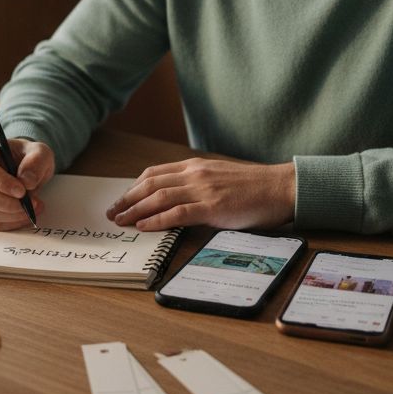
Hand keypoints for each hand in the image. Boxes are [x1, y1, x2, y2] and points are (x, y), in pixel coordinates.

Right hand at [0, 137, 55, 230]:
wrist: (25, 169)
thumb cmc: (28, 157)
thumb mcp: (40, 152)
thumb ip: (37, 162)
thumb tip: (27, 182)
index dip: (0, 181)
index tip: (21, 190)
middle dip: (8, 203)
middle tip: (32, 202)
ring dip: (12, 214)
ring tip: (33, 206)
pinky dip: (12, 222)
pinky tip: (25, 214)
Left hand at [107, 158, 295, 231]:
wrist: (280, 187)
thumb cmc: (253, 187)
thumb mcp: (219, 178)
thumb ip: (197, 185)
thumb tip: (175, 200)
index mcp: (196, 167)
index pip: (154, 173)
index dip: (133, 187)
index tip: (121, 199)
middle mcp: (195, 174)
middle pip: (150, 184)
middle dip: (127, 199)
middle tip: (112, 213)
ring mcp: (203, 190)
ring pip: (159, 197)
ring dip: (135, 210)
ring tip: (121, 221)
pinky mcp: (213, 207)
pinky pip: (178, 213)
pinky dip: (157, 220)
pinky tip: (144, 227)